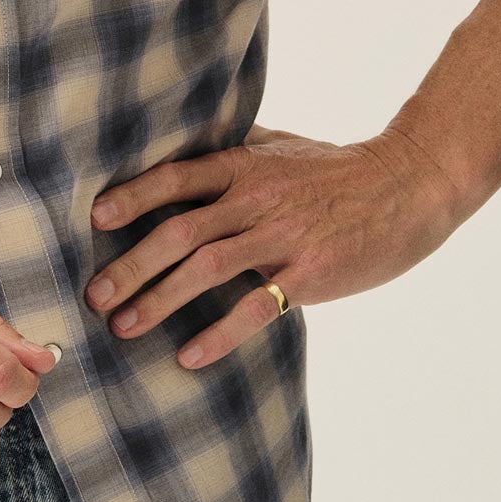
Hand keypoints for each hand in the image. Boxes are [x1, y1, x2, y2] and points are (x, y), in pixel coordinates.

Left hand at [82, 122, 461, 369]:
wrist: (406, 186)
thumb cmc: (337, 168)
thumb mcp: (282, 146)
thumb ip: (235, 149)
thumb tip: (184, 145)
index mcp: (244, 164)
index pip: (176, 177)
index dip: (132, 197)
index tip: (95, 221)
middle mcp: (256, 198)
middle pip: (179, 231)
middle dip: (131, 265)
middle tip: (94, 293)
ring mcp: (282, 237)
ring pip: (206, 270)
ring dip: (158, 300)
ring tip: (123, 326)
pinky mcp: (309, 274)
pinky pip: (255, 309)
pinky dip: (218, 335)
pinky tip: (188, 355)